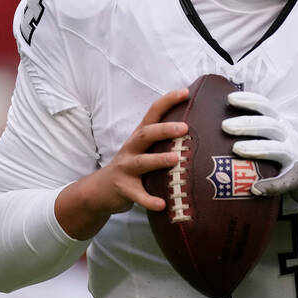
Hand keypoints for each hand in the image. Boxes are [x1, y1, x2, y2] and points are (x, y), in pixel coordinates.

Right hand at [55, 87, 188, 239]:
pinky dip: (149, 200)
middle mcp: (131, 149)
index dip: (167, 101)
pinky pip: (137, 195)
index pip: (152, 114)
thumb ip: (163, 141)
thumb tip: (198, 131)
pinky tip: (161, 204)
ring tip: (175, 159)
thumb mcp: (143, 150)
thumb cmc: (131, 167)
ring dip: (158, 160)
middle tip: (184, 128)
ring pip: (141, 163)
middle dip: (164, 130)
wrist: (99, 191)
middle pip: (146, 134)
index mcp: (139, 138)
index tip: (185, 92)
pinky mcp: (123, 189)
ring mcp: (125, 169)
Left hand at [223, 91, 297, 205]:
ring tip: (237, 149)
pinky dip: (271, 186)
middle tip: (225, 126)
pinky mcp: (297, 177)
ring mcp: (294, 157)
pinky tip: (255, 188)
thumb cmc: (285, 152)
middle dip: (247, 124)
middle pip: (269, 126)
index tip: (230, 98)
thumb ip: (257, 128)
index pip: (266, 107)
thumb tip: (222, 122)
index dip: (250, 101)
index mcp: (280, 125)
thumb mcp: (276, 134)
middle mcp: (288, 137)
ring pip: (277, 149)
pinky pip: (284, 181)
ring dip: (257, 148)